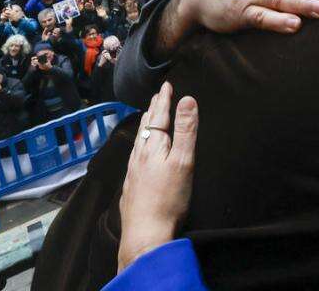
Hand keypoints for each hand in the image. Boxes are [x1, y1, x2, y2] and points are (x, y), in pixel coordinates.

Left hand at [115, 82, 197, 272]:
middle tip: (157, 97)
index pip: (159, 116)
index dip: (164, 100)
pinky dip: (139, 145)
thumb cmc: (169, 199)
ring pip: (138, 142)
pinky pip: (135, 157)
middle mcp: (139, 156)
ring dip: (145, 126)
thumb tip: (187, 100)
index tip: (166, 85)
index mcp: (153, 146)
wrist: (145, 234)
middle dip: (153, 110)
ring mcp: (133, 172)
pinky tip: (139, 154)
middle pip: (146, 127)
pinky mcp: (131, 186)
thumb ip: (186, 131)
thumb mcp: (183, 161)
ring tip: (147, 118)